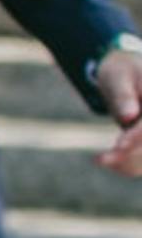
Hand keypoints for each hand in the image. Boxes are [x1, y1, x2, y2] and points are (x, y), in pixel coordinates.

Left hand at [96, 51, 141, 175]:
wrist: (127, 75)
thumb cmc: (121, 72)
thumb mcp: (118, 76)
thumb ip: (123, 95)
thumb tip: (129, 116)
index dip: (139, 136)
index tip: (120, 145)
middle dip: (131, 154)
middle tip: (102, 160)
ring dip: (129, 163)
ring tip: (101, 160)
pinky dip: (129, 165)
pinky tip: (107, 160)